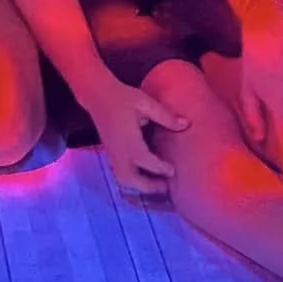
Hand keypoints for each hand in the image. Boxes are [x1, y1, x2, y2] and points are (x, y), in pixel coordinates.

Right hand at [86, 77, 188, 196]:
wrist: (97, 95)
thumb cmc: (122, 97)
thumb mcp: (145, 102)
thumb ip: (165, 115)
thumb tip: (186, 124)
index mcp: (127, 138)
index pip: (143, 159)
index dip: (159, 168)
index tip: (173, 171)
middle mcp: (118, 150)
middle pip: (129, 178)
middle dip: (147, 186)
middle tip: (166, 186)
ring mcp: (112, 153)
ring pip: (123, 178)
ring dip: (139, 185)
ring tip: (157, 184)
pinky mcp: (111, 152)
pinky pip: (120, 172)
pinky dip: (134, 179)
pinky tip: (146, 175)